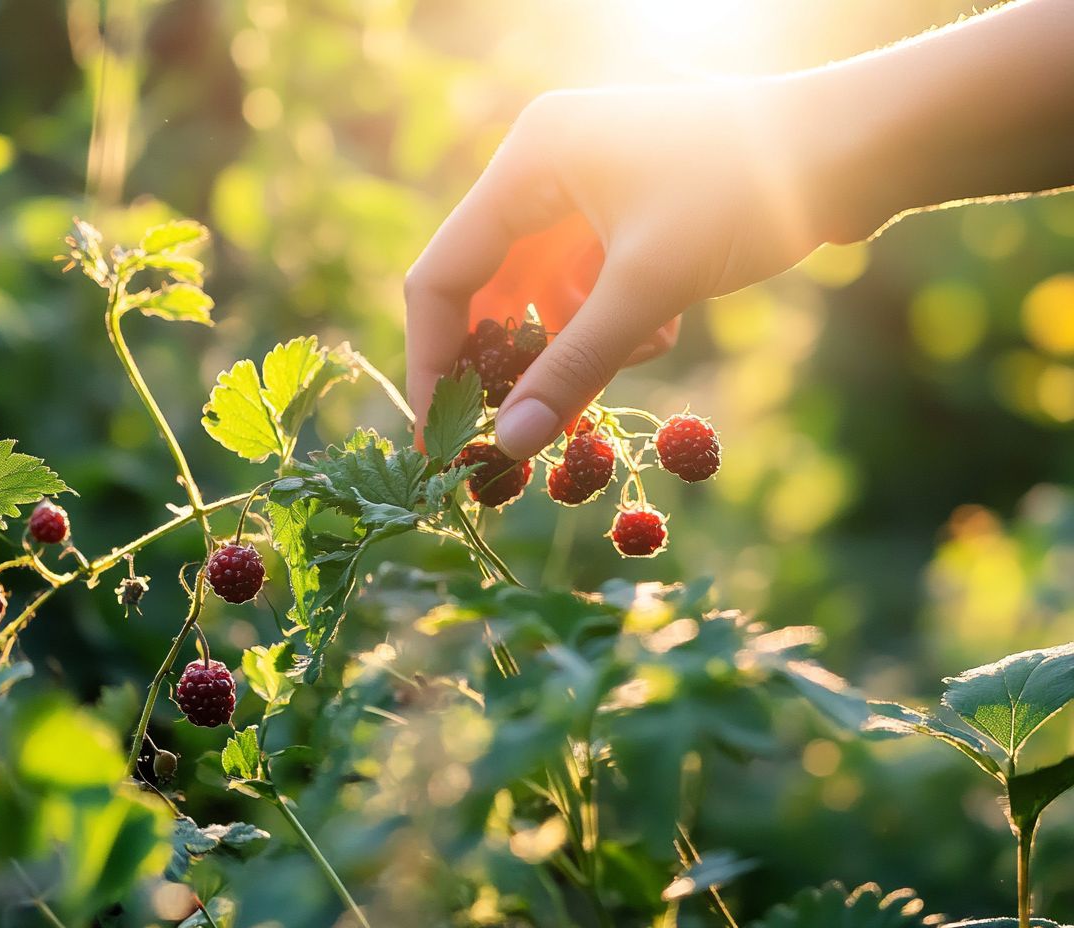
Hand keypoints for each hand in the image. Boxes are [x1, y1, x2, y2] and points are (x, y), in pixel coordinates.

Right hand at [405, 82, 828, 458]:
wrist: (861, 147)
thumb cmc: (745, 194)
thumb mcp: (647, 289)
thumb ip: (571, 368)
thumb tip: (509, 446)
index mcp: (531, 158)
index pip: (446, 272)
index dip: (435, 359)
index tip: (441, 435)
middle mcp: (548, 165)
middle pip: (495, 287)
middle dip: (516, 361)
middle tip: (524, 428)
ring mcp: (590, 187)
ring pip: (548, 295)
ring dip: (578, 345)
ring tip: (627, 364)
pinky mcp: (630, 212)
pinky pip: (592, 285)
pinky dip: (615, 322)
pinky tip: (665, 330)